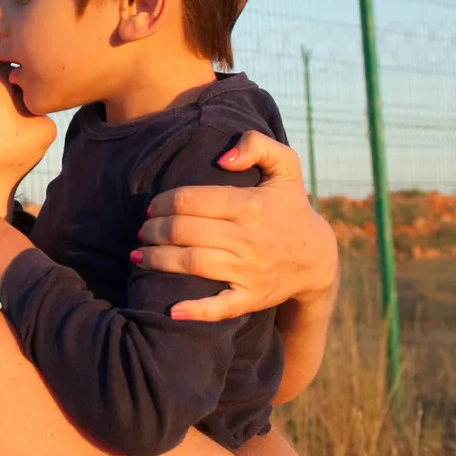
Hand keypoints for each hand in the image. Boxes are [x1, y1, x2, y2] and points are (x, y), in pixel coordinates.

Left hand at [135, 131, 337, 322]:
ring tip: (138, 256)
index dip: (163, 202)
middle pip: (184, 231)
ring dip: (158, 260)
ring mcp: (249, 270)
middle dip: (154, 230)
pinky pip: (220, 307)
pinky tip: (171, 309)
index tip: (152, 207)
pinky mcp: (252, 297)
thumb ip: (257, 145)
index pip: (191, 200)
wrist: (317, 258)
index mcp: (249, 204)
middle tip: (142, 231)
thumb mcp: (286, 166)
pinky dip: (195, 310)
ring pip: (192, 263)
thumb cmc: (291, 207)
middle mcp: (247, 237)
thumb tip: (222, 158)